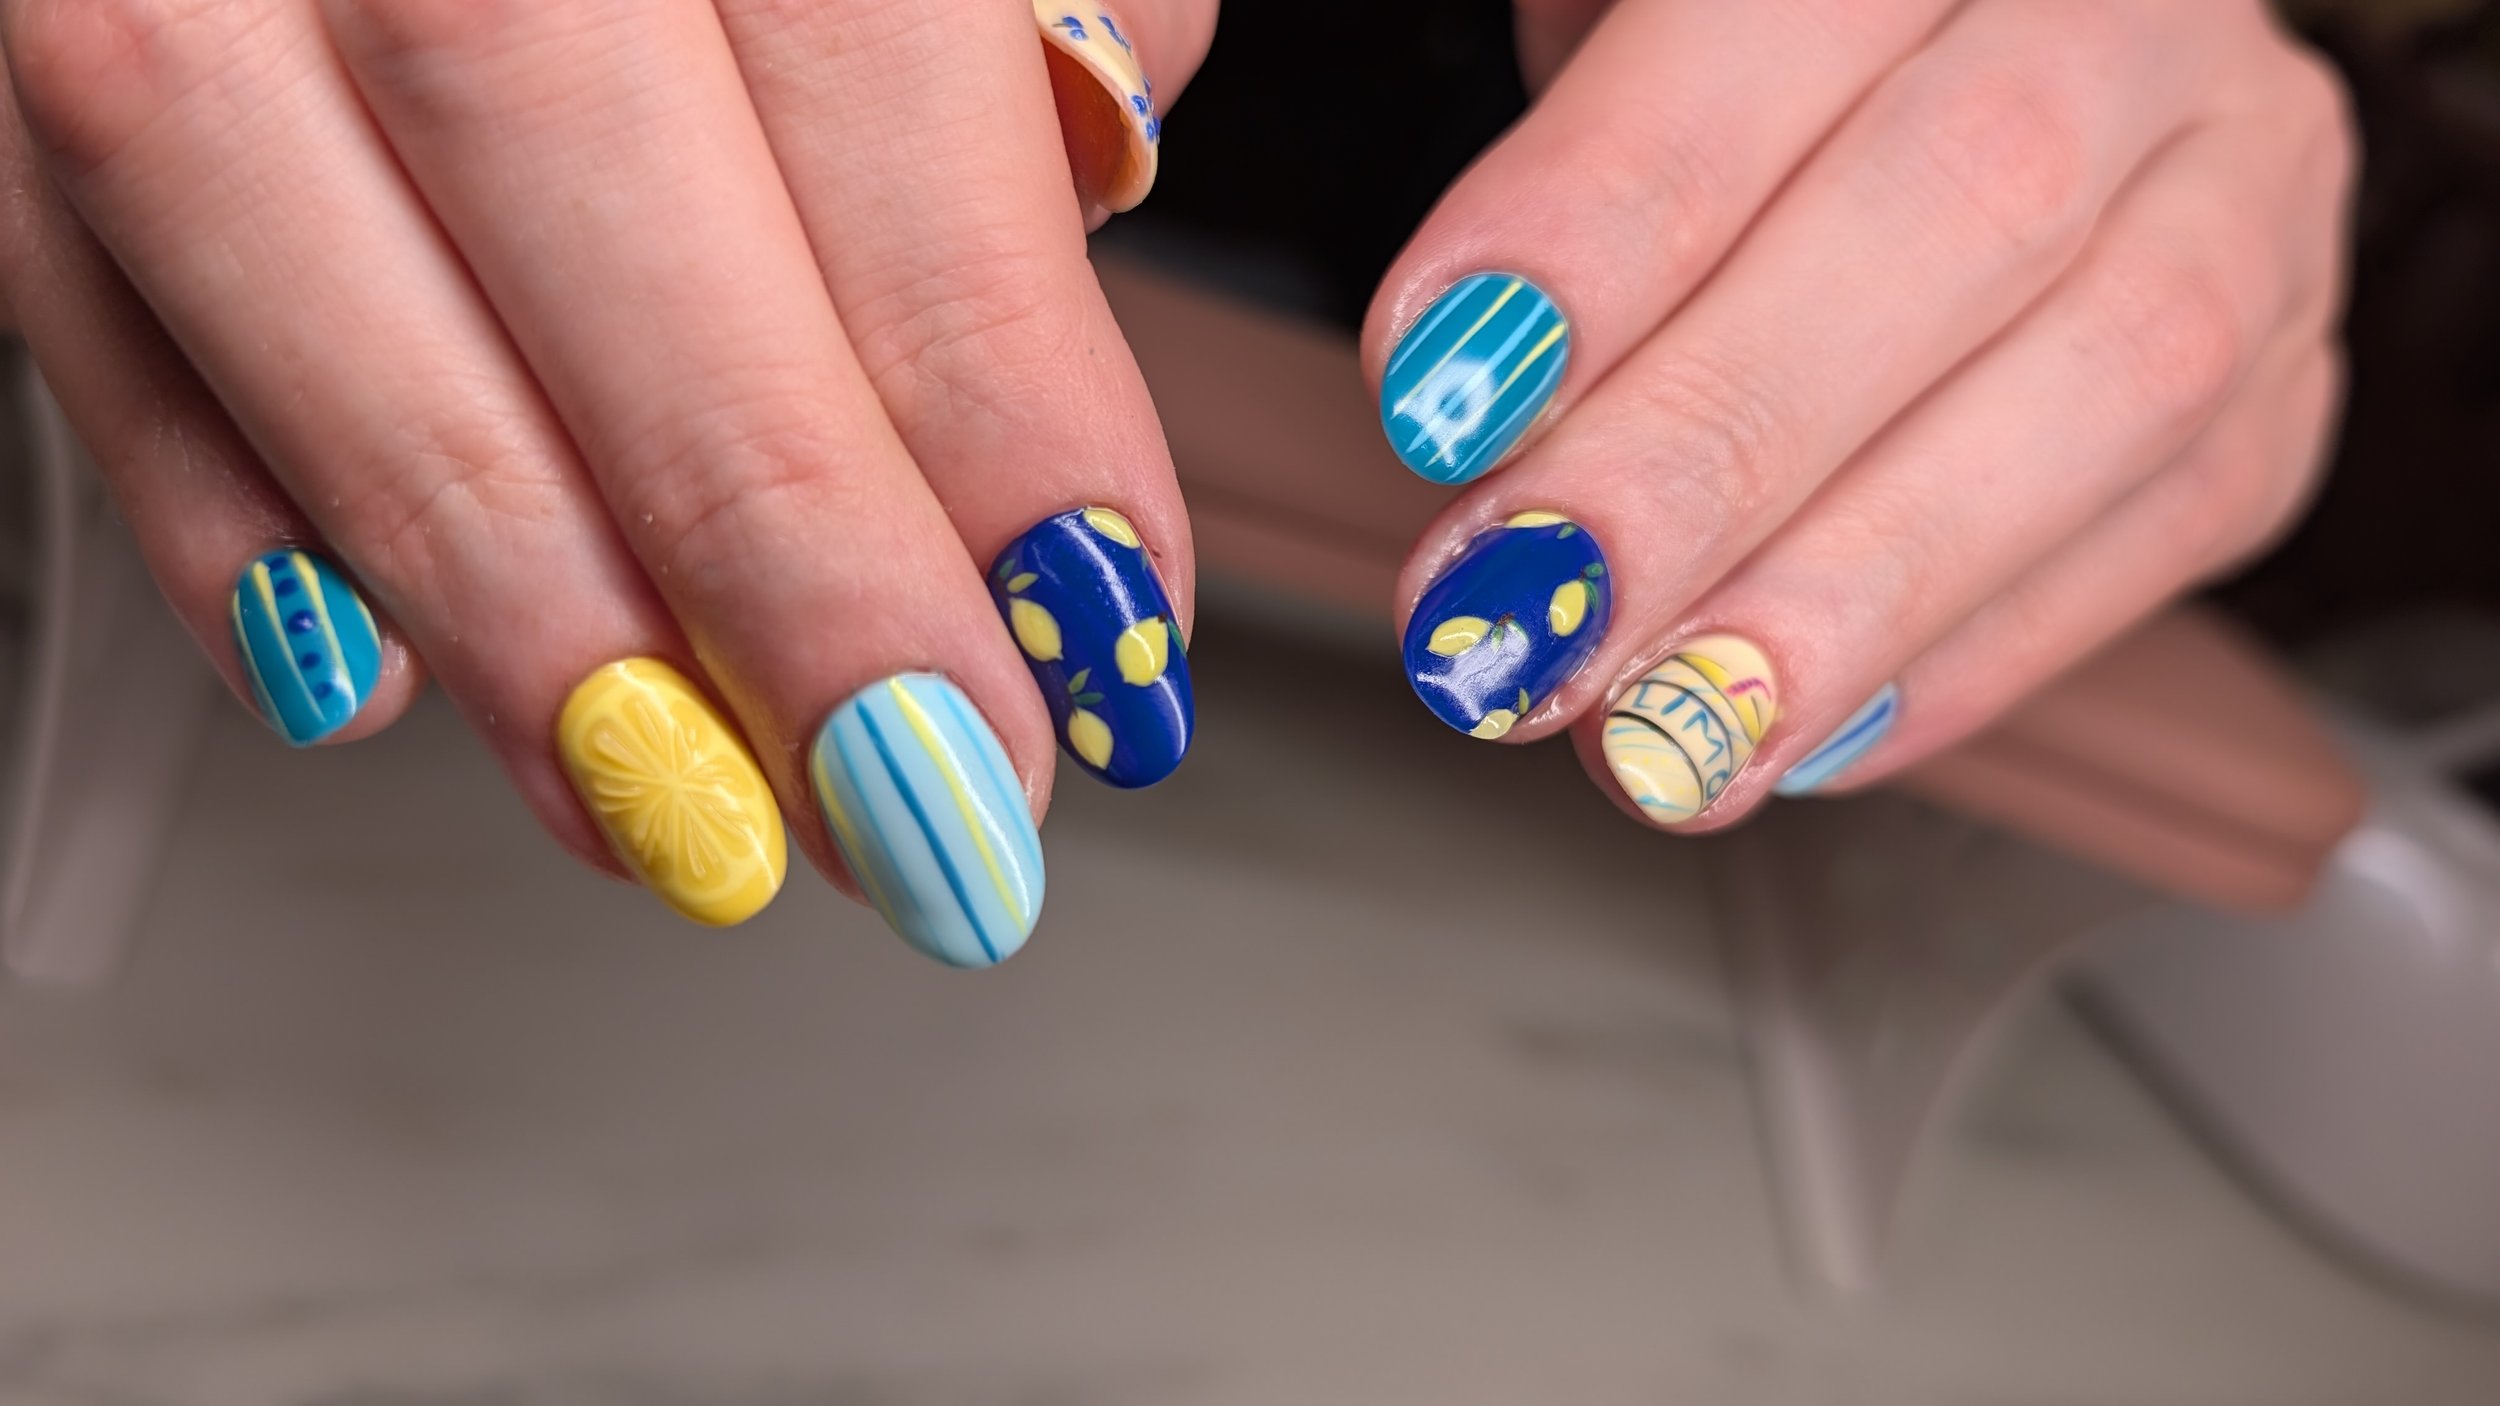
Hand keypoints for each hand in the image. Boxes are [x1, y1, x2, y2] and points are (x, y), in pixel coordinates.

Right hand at [0, 0, 1215, 960]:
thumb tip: (1094, 179)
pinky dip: (204, 488)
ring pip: (262, 211)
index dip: (993, 387)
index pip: (867, 52)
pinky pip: (42, 250)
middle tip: (931, 805)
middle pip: (558, 139)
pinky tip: (361, 681)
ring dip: (492, 573)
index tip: (1097, 634)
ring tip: (670, 815)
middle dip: (770, 539)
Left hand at [1372, 0, 2352, 826]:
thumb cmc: (1756, 69)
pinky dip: (1971, 657)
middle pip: (1961, 208)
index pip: (1766, 36)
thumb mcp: (1623, 37)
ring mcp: (2246, 186)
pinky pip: (2170, 520)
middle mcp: (2131, 10)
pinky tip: (1800, 735)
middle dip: (1715, 447)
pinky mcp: (2288, 371)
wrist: (1992, 69)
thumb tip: (1471, 402)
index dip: (1600, 232)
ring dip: (1855, 596)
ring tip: (1658, 728)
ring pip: (2113, 383)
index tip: (1437, 397)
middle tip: (1534, 607)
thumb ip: (1572, 179)